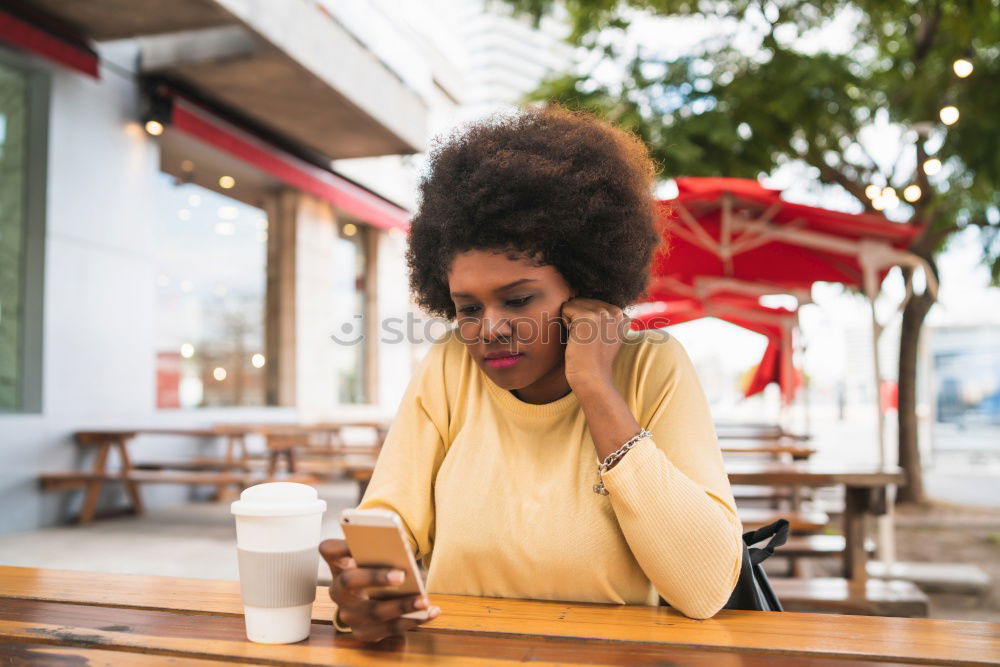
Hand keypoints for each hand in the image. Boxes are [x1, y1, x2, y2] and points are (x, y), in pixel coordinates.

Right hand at [319, 538, 439, 642]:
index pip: (329, 550)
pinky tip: (430, 611)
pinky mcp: (365, 632)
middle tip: (401, 575)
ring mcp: (350, 614)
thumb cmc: (373, 573)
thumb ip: (379, 550)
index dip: (340, 546)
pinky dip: (414, 620)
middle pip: (349, 581)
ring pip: (374, 612)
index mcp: (339, 565)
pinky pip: (390, 629)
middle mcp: (338, 591)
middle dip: (376, 578)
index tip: (355, 544)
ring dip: (402, 606)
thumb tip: (401, 545)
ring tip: (423, 600)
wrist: (366, 604)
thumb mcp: (371, 560)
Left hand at [560, 297, 630, 391]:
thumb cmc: (593, 362)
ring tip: (582, 339)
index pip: (594, 304)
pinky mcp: (588, 316)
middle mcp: (617, 311)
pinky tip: (575, 338)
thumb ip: (603, 319)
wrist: (592, 379)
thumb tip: (581, 299)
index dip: (588, 322)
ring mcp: (603, 313)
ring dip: (572, 321)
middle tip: (587, 341)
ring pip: (574, 304)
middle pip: (583, 302)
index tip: (595, 340)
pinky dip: (565, 323)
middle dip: (579, 320)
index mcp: (623, 315)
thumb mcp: (606, 336)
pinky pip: (566, 308)